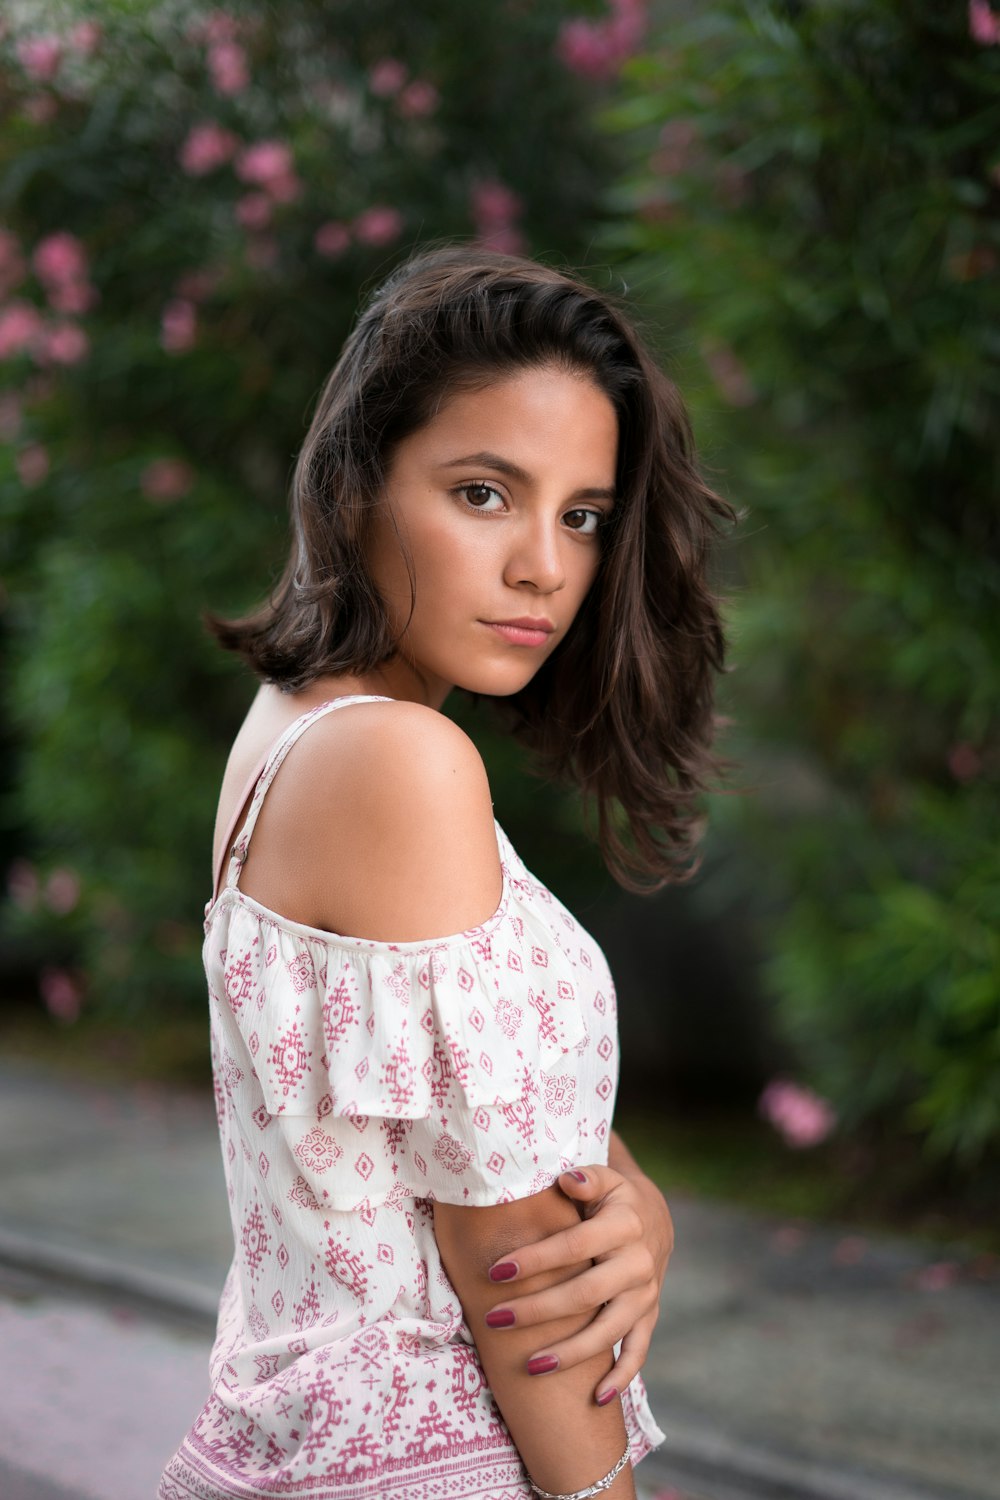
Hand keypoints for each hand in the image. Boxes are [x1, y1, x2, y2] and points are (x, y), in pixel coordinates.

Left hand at [484, 1162, 673, 1403]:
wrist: (654, 1218)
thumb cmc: (611, 1198)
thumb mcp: (604, 1178)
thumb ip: (585, 1178)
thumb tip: (567, 1180)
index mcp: (623, 1225)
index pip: (574, 1246)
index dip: (535, 1260)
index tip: (495, 1272)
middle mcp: (638, 1263)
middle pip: (586, 1294)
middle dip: (538, 1310)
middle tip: (495, 1320)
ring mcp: (645, 1294)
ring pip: (609, 1330)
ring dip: (571, 1352)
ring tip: (531, 1366)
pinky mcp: (649, 1316)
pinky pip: (637, 1351)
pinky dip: (621, 1377)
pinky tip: (596, 1399)